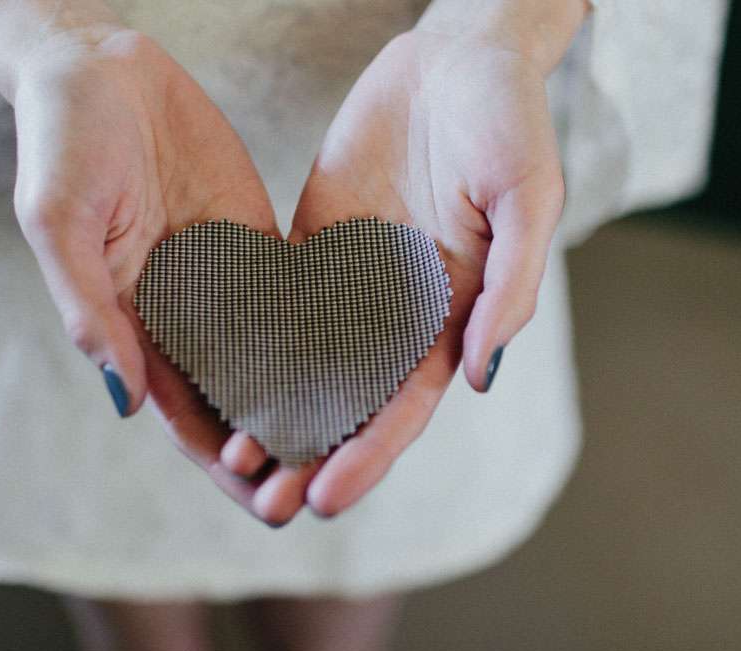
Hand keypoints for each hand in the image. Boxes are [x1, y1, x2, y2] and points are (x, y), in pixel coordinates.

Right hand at [0, 2, 319, 524]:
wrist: (102, 70)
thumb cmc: (64, 143)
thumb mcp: (60, 223)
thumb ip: (90, 310)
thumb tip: (124, 403)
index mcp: (133, 327)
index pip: (184, 417)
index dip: (223, 463)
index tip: (263, 500)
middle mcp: (188, 317)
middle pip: (240, 402)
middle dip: (278, 451)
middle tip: (320, 491)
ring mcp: (228, 282)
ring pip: (279, 361)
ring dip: (313, 406)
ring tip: (357, 446)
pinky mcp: (261, 244)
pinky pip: (302, 296)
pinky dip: (333, 334)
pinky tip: (372, 364)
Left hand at [222, 26, 574, 515]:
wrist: (458, 57)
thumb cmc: (509, 123)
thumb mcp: (526, 199)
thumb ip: (509, 288)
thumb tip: (481, 377)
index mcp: (455, 313)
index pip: (409, 403)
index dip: (371, 453)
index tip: (328, 496)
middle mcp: (400, 309)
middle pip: (352, 399)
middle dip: (313, 452)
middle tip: (267, 503)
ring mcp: (354, 279)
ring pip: (309, 361)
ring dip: (275, 410)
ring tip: (233, 455)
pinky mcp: (313, 244)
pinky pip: (278, 298)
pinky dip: (251, 340)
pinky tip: (215, 372)